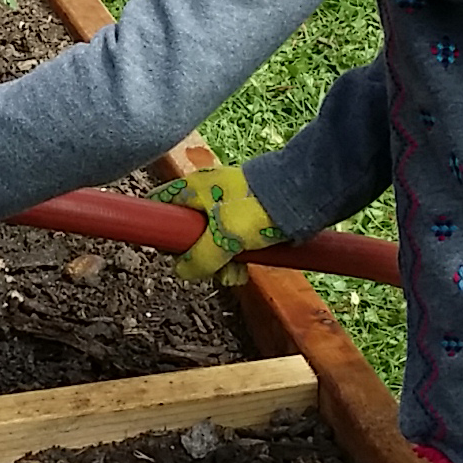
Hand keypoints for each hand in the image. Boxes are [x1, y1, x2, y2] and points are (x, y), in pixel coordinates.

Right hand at [150, 164, 283, 284]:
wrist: (304, 196)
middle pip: (184, 230)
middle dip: (196, 256)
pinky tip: (244, 271)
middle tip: (212, 269)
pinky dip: (234, 258)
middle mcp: (205, 195)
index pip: (158, 203)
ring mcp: (226, 207)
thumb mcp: (224, 236)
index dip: (158, 227)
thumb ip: (199, 257)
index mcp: (193, 189)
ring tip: (235, 274)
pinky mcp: (245, 218)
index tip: (169, 250)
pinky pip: (229, 242)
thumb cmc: (261, 208)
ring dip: (219, 263)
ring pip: (208, 241)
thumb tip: (182, 271)